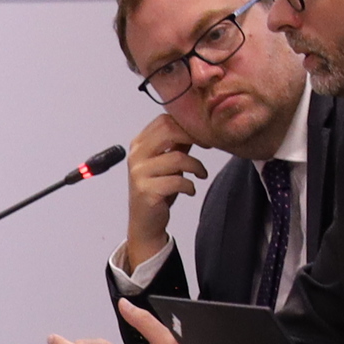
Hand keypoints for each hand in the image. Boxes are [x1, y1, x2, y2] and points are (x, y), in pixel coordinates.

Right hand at [118, 114, 205, 274]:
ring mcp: (139, 173)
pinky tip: (191, 190)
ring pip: (177, 157)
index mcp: (139, 144)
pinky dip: (190, 185)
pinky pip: (177, 181)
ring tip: (201, 174)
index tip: (202, 136)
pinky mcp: (146, 191)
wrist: (145, 223)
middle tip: (207, 146)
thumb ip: (176, 144)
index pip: (164, 121)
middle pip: (168, 131)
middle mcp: (136, 156)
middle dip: (193, 137)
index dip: (187, 125)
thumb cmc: (157, 191)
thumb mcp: (166, 163)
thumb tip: (195, 127)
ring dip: (196, 166)